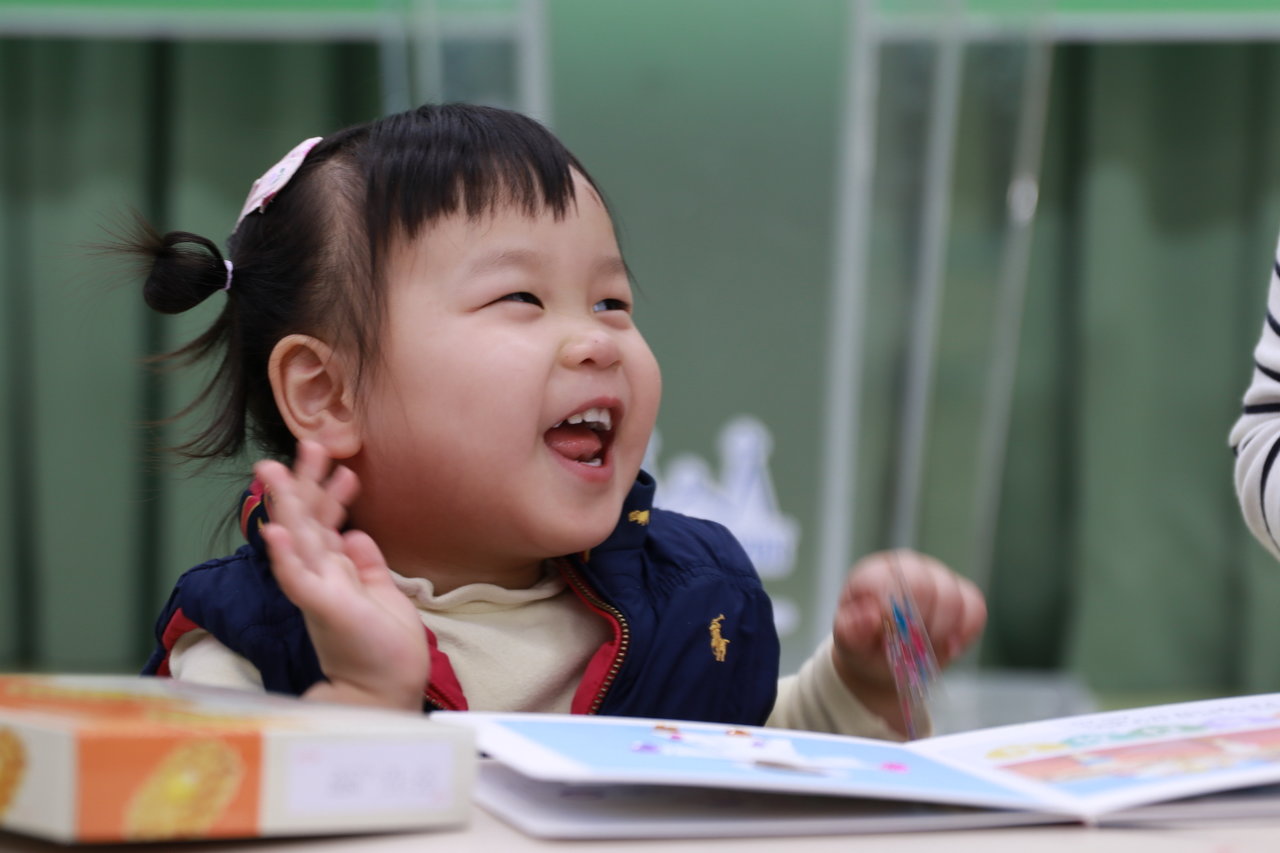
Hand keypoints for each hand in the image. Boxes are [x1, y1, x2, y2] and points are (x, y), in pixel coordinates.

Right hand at [255, 440, 429, 710]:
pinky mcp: (321, 610)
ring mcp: (317, 592)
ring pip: (296, 540)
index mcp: (336, 573)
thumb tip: (357, 535)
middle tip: (308, 443)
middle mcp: (321, 577)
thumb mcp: (382, 596)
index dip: (333, 495)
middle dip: (305, 482)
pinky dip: (286, 556)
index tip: (347, 469)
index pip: (327, 524)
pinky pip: (297, 580)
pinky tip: (276, 531)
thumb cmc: (384, 649)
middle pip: (307, 521)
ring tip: (274, 471)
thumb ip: (367, 566)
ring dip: (287, 504)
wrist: (386, 690)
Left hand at [830, 549, 985, 735]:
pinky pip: (975, 609)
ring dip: (940, 632)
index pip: (891, 579)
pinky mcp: (962, 596)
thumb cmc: (862, 644)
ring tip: (924, 649)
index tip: (888, 639)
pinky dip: (965, 632)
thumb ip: (852, 629)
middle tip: (908, 647)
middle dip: (918, 625)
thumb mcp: (848, 642)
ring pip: (954, 598)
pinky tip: (948, 646)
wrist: (881, 659)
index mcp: (876, 573)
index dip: (894, 613)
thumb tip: (872, 616)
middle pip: (926, 586)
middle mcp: (909, 569)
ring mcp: (938, 579)